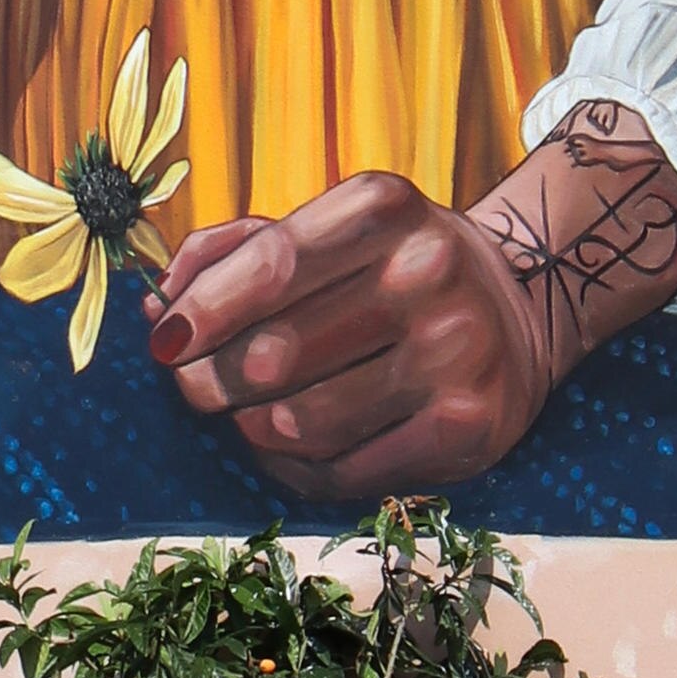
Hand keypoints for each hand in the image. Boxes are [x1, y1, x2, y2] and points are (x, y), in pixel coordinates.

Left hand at [146, 112, 676, 497]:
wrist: (515, 310)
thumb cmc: (392, 266)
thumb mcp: (331, 226)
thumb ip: (240, 247)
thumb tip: (161, 302)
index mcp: (384, 207)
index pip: (272, 264)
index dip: (204, 309)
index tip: (165, 337)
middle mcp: (427, 272)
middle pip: (274, 351)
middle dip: (211, 377)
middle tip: (193, 386)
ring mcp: (454, 353)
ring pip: (301, 420)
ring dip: (251, 426)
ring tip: (246, 415)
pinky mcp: (468, 427)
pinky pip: (344, 470)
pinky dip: (298, 466)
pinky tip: (292, 446)